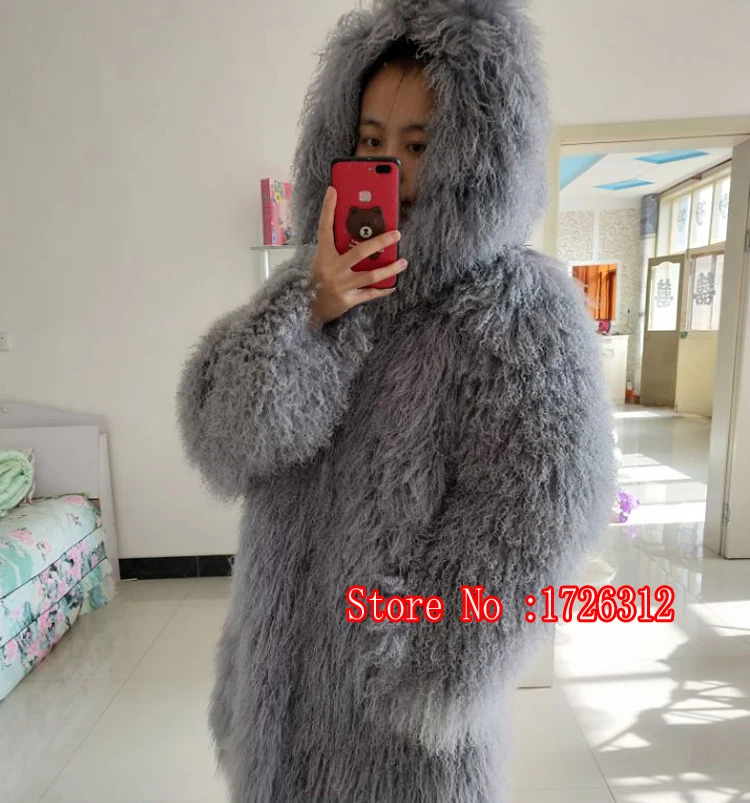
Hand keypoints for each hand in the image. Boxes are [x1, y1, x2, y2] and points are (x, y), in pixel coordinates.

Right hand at [308, 187, 407, 328]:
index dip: (328, 208)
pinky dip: (382, 290)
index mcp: (323, 255)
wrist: (307, 308)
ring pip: (370, 275)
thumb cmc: (317, 280)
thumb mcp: (321, 260)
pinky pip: (370, 293)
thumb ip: (335, 248)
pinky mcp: (348, 300)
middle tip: (396, 233)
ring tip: (403, 262)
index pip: (325, 228)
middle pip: (360, 252)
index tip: (333, 190)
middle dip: (381, 242)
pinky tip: (393, 285)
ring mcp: (341, 285)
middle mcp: (332, 269)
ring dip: (390, 269)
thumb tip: (358, 232)